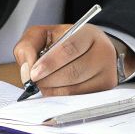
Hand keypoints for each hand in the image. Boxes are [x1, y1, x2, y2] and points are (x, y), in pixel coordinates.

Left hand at [13, 25, 129, 96]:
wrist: (90, 50)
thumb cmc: (65, 43)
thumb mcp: (43, 35)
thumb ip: (28, 46)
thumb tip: (27, 70)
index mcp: (88, 33)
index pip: (69, 49)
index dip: (49, 63)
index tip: (33, 73)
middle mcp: (103, 52)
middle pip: (73, 72)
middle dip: (48, 80)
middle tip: (35, 82)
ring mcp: (107, 73)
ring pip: (75, 89)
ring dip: (53, 90)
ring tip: (44, 84)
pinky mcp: (105, 89)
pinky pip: (78, 100)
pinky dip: (62, 98)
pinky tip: (56, 90)